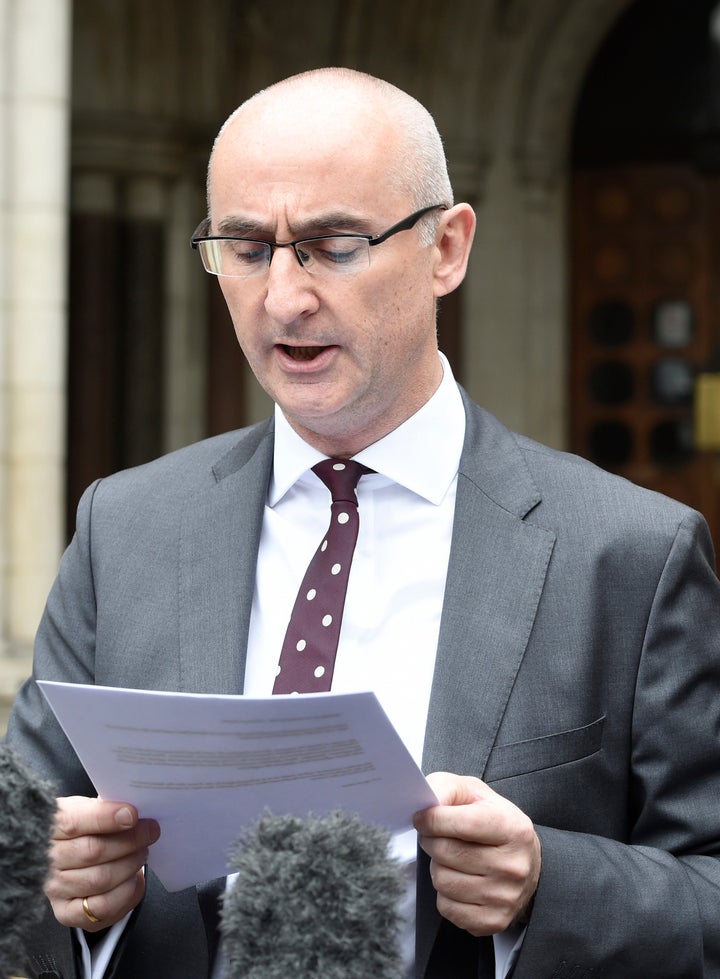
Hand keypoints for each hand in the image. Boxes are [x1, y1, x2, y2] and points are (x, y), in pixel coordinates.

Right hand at [44, 796, 160, 931]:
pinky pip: (103, 907)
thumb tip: (131, 809)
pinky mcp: (67, 913)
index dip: (106, 818)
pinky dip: (126, 892)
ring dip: (130, 864)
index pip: (73, 822)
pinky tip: (134, 878)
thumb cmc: (83, 829)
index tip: (132, 814)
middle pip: (92, 851)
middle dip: (129, 840)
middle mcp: (47, 860)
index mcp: (49, 828)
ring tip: (142, 853)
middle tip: (150, 831)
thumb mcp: (87, 808)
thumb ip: (105, 807)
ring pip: (100, 879)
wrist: (68, 860)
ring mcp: (55, 888)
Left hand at [413, 772, 540, 936]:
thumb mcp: (477, 794)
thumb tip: (426, 802)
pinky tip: (459, 880)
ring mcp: (505, 897)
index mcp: (513, 828)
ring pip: (442, 881)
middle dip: (431, 841)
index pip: (462, 823)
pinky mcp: (493, 922)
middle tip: (436, 836)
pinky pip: (446, 907)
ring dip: (437, 866)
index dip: (432, 819)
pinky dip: (444, 893)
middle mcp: (513, 865)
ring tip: (450, 858)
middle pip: (446, 852)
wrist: (526, 863)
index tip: (421, 817)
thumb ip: (448, 788)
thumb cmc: (495, 822)